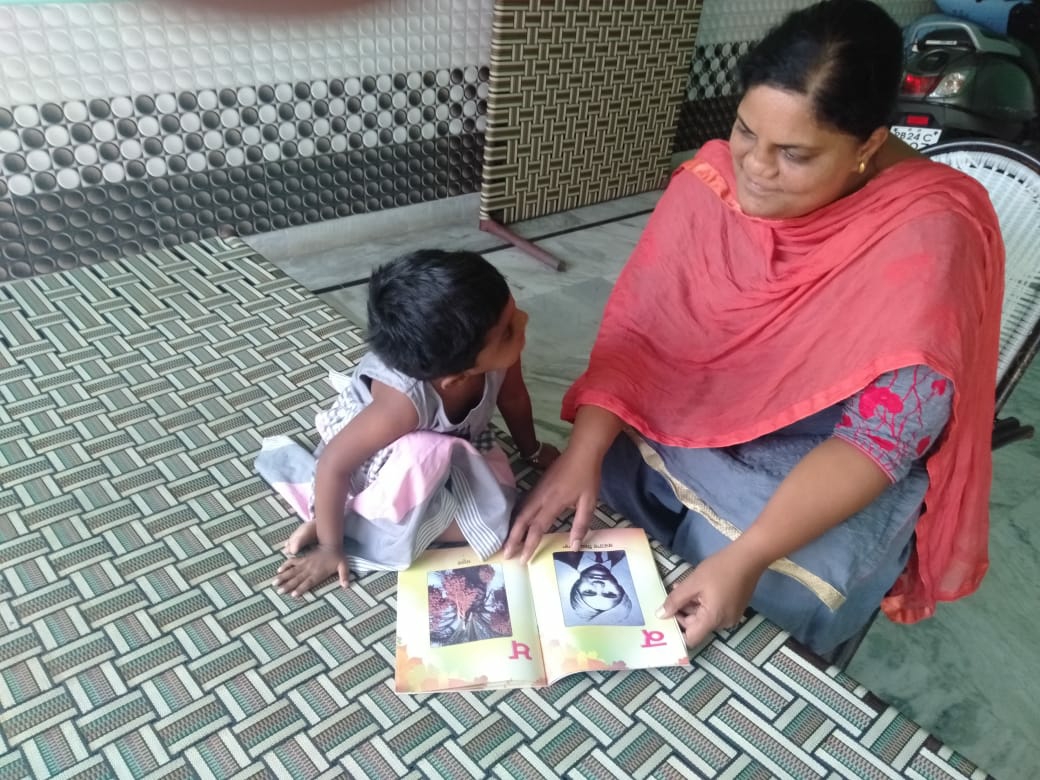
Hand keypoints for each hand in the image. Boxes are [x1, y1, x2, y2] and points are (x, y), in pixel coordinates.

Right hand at [274, 546, 349, 596]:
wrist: (332, 544)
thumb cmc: (338, 557)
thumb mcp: (344, 566)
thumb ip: (344, 576)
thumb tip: (346, 585)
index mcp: (318, 573)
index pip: (308, 582)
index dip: (300, 588)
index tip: (292, 594)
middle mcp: (310, 569)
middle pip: (297, 578)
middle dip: (287, 585)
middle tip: (278, 591)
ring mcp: (305, 563)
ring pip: (293, 571)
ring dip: (284, 577)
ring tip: (274, 583)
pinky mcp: (303, 559)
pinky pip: (293, 562)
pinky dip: (285, 565)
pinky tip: (278, 570)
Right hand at [505, 444, 600, 561]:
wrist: (581, 452)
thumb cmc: (587, 477)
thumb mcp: (589, 502)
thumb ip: (580, 525)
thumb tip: (573, 546)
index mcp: (553, 503)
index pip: (537, 528)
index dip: (529, 545)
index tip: (523, 560)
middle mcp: (540, 497)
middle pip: (521, 520)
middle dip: (513, 539)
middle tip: (507, 555)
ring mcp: (537, 490)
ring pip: (520, 512)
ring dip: (513, 529)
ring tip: (508, 544)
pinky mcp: (537, 486)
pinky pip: (524, 505)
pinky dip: (518, 518)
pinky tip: (517, 525)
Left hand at [657, 545, 765, 647]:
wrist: (748, 557)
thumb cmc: (719, 569)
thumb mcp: (692, 583)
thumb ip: (675, 601)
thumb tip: (660, 615)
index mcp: (713, 620)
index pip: (691, 639)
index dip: (677, 631)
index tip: (665, 619)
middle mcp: (723, 624)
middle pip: (696, 627)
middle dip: (681, 613)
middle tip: (672, 595)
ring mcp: (730, 616)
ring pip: (703, 617)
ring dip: (690, 605)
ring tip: (681, 587)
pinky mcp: (734, 609)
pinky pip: (713, 611)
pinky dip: (702, 603)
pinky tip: (696, 588)